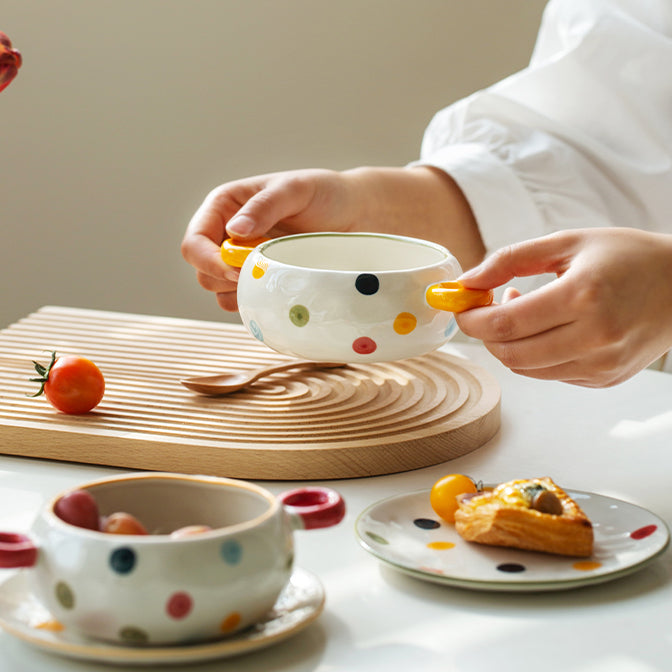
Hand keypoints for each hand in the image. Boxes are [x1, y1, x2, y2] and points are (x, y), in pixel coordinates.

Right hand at [181, 169, 353, 310]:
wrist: (353, 214)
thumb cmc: (323, 194)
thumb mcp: (294, 191)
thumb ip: (264, 207)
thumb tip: (234, 230)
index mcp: (224, 207)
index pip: (194, 242)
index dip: (207, 261)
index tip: (236, 271)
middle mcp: (225, 234)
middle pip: (202, 271)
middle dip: (226, 278)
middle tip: (264, 272)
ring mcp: (241, 259)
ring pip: (220, 290)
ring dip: (243, 290)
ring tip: (278, 273)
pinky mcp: (258, 278)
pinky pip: (243, 301)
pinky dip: (257, 300)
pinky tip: (282, 285)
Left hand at [455, 228, 671, 386]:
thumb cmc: (627, 257)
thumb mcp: (567, 243)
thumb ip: (511, 259)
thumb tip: (467, 281)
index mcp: (583, 297)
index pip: (505, 324)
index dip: (471, 320)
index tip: (461, 307)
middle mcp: (594, 338)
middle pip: (510, 354)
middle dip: (485, 334)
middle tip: (485, 309)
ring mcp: (602, 364)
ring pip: (526, 369)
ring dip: (509, 344)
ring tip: (522, 311)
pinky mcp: (605, 379)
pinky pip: (550, 374)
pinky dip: (534, 355)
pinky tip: (547, 327)